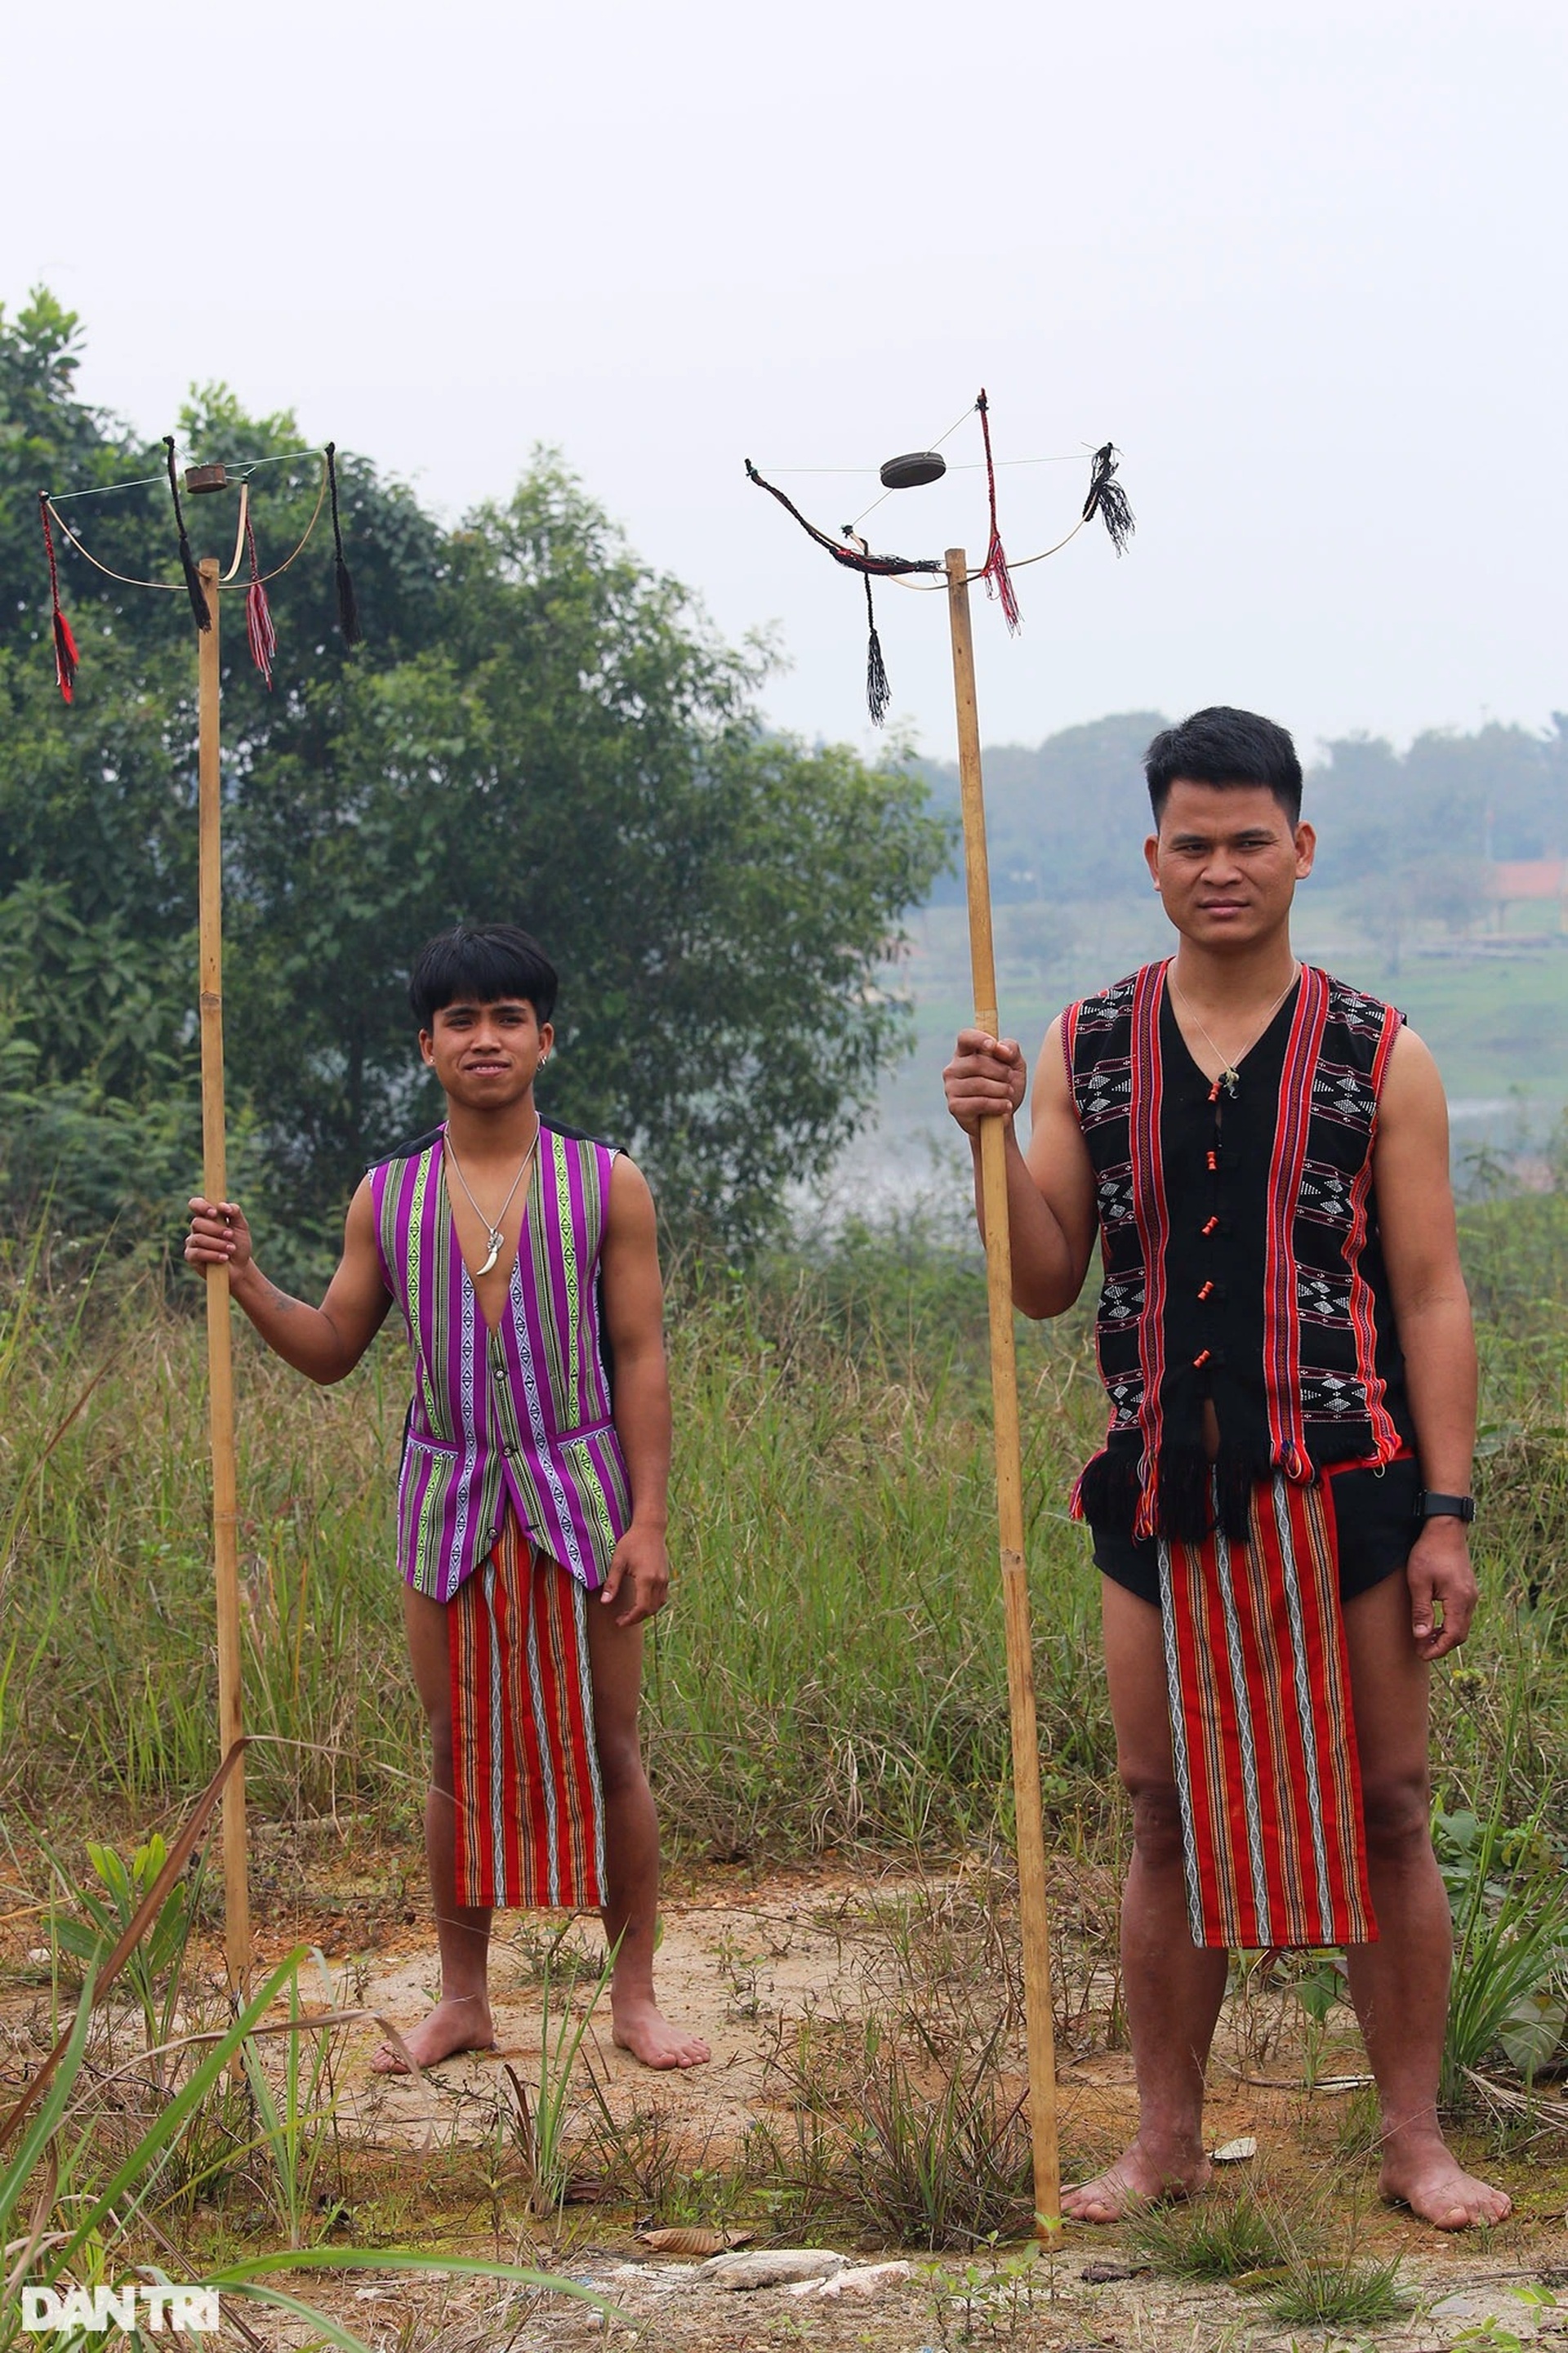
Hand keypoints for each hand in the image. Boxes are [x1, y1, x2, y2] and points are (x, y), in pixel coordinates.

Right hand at [185, 1198, 252, 1274]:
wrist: (240, 1267)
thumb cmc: (239, 1244)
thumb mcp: (241, 1226)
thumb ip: (235, 1212)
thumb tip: (222, 1205)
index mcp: (207, 1217)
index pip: (195, 1204)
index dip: (201, 1206)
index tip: (214, 1213)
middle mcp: (197, 1228)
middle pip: (197, 1222)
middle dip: (216, 1229)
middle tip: (230, 1235)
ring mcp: (192, 1242)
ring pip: (198, 1238)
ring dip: (218, 1243)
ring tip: (231, 1249)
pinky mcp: (191, 1257)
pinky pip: (197, 1253)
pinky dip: (213, 1255)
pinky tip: (224, 1258)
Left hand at [600, 1522, 670, 1627]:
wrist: (650, 1529)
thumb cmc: (632, 1542)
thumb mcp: (618, 1561)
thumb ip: (612, 1583)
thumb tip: (604, 1602)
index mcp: (646, 1579)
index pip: (641, 1608)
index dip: (630, 1619)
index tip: (619, 1622)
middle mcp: (658, 1581)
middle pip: (650, 1610)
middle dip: (636, 1618)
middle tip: (621, 1619)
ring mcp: (664, 1579)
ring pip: (657, 1605)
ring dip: (644, 1613)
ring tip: (630, 1613)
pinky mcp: (666, 1577)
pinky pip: (661, 1597)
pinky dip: (652, 1604)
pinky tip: (640, 1602)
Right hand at [943, 1029, 1026, 1135]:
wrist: (1003, 1118)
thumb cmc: (1006, 1087)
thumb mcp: (1015, 1065)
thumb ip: (1011, 1050)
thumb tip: (1001, 1049)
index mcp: (966, 1053)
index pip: (965, 1037)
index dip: (978, 1039)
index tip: (993, 1046)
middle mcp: (953, 1068)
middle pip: (976, 1062)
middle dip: (1000, 1072)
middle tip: (1010, 1080)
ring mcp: (951, 1087)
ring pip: (978, 1084)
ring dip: (1001, 1089)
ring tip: (1009, 1094)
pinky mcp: (954, 1106)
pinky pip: (978, 1102)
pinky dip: (997, 1104)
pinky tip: (1005, 1106)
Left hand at [1406, 1519, 1476, 1659]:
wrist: (1445, 1529)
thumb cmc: (1429, 1552)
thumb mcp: (1419, 1582)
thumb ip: (1421, 1611)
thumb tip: (1421, 1637)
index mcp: (1460, 1600)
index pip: (1452, 1636)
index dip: (1437, 1649)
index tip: (1422, 1655)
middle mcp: (1470, 1600)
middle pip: (1460, 1634)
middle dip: (1441, 1646)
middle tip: (1421, 1650)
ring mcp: (1471, 1594)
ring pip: (1462, 1625)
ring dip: (1445, 1636)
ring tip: (1424, 1639)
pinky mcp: (1467, 1589)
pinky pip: (1461, 1615)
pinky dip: (1449, 1624)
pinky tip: (1434, 1624)